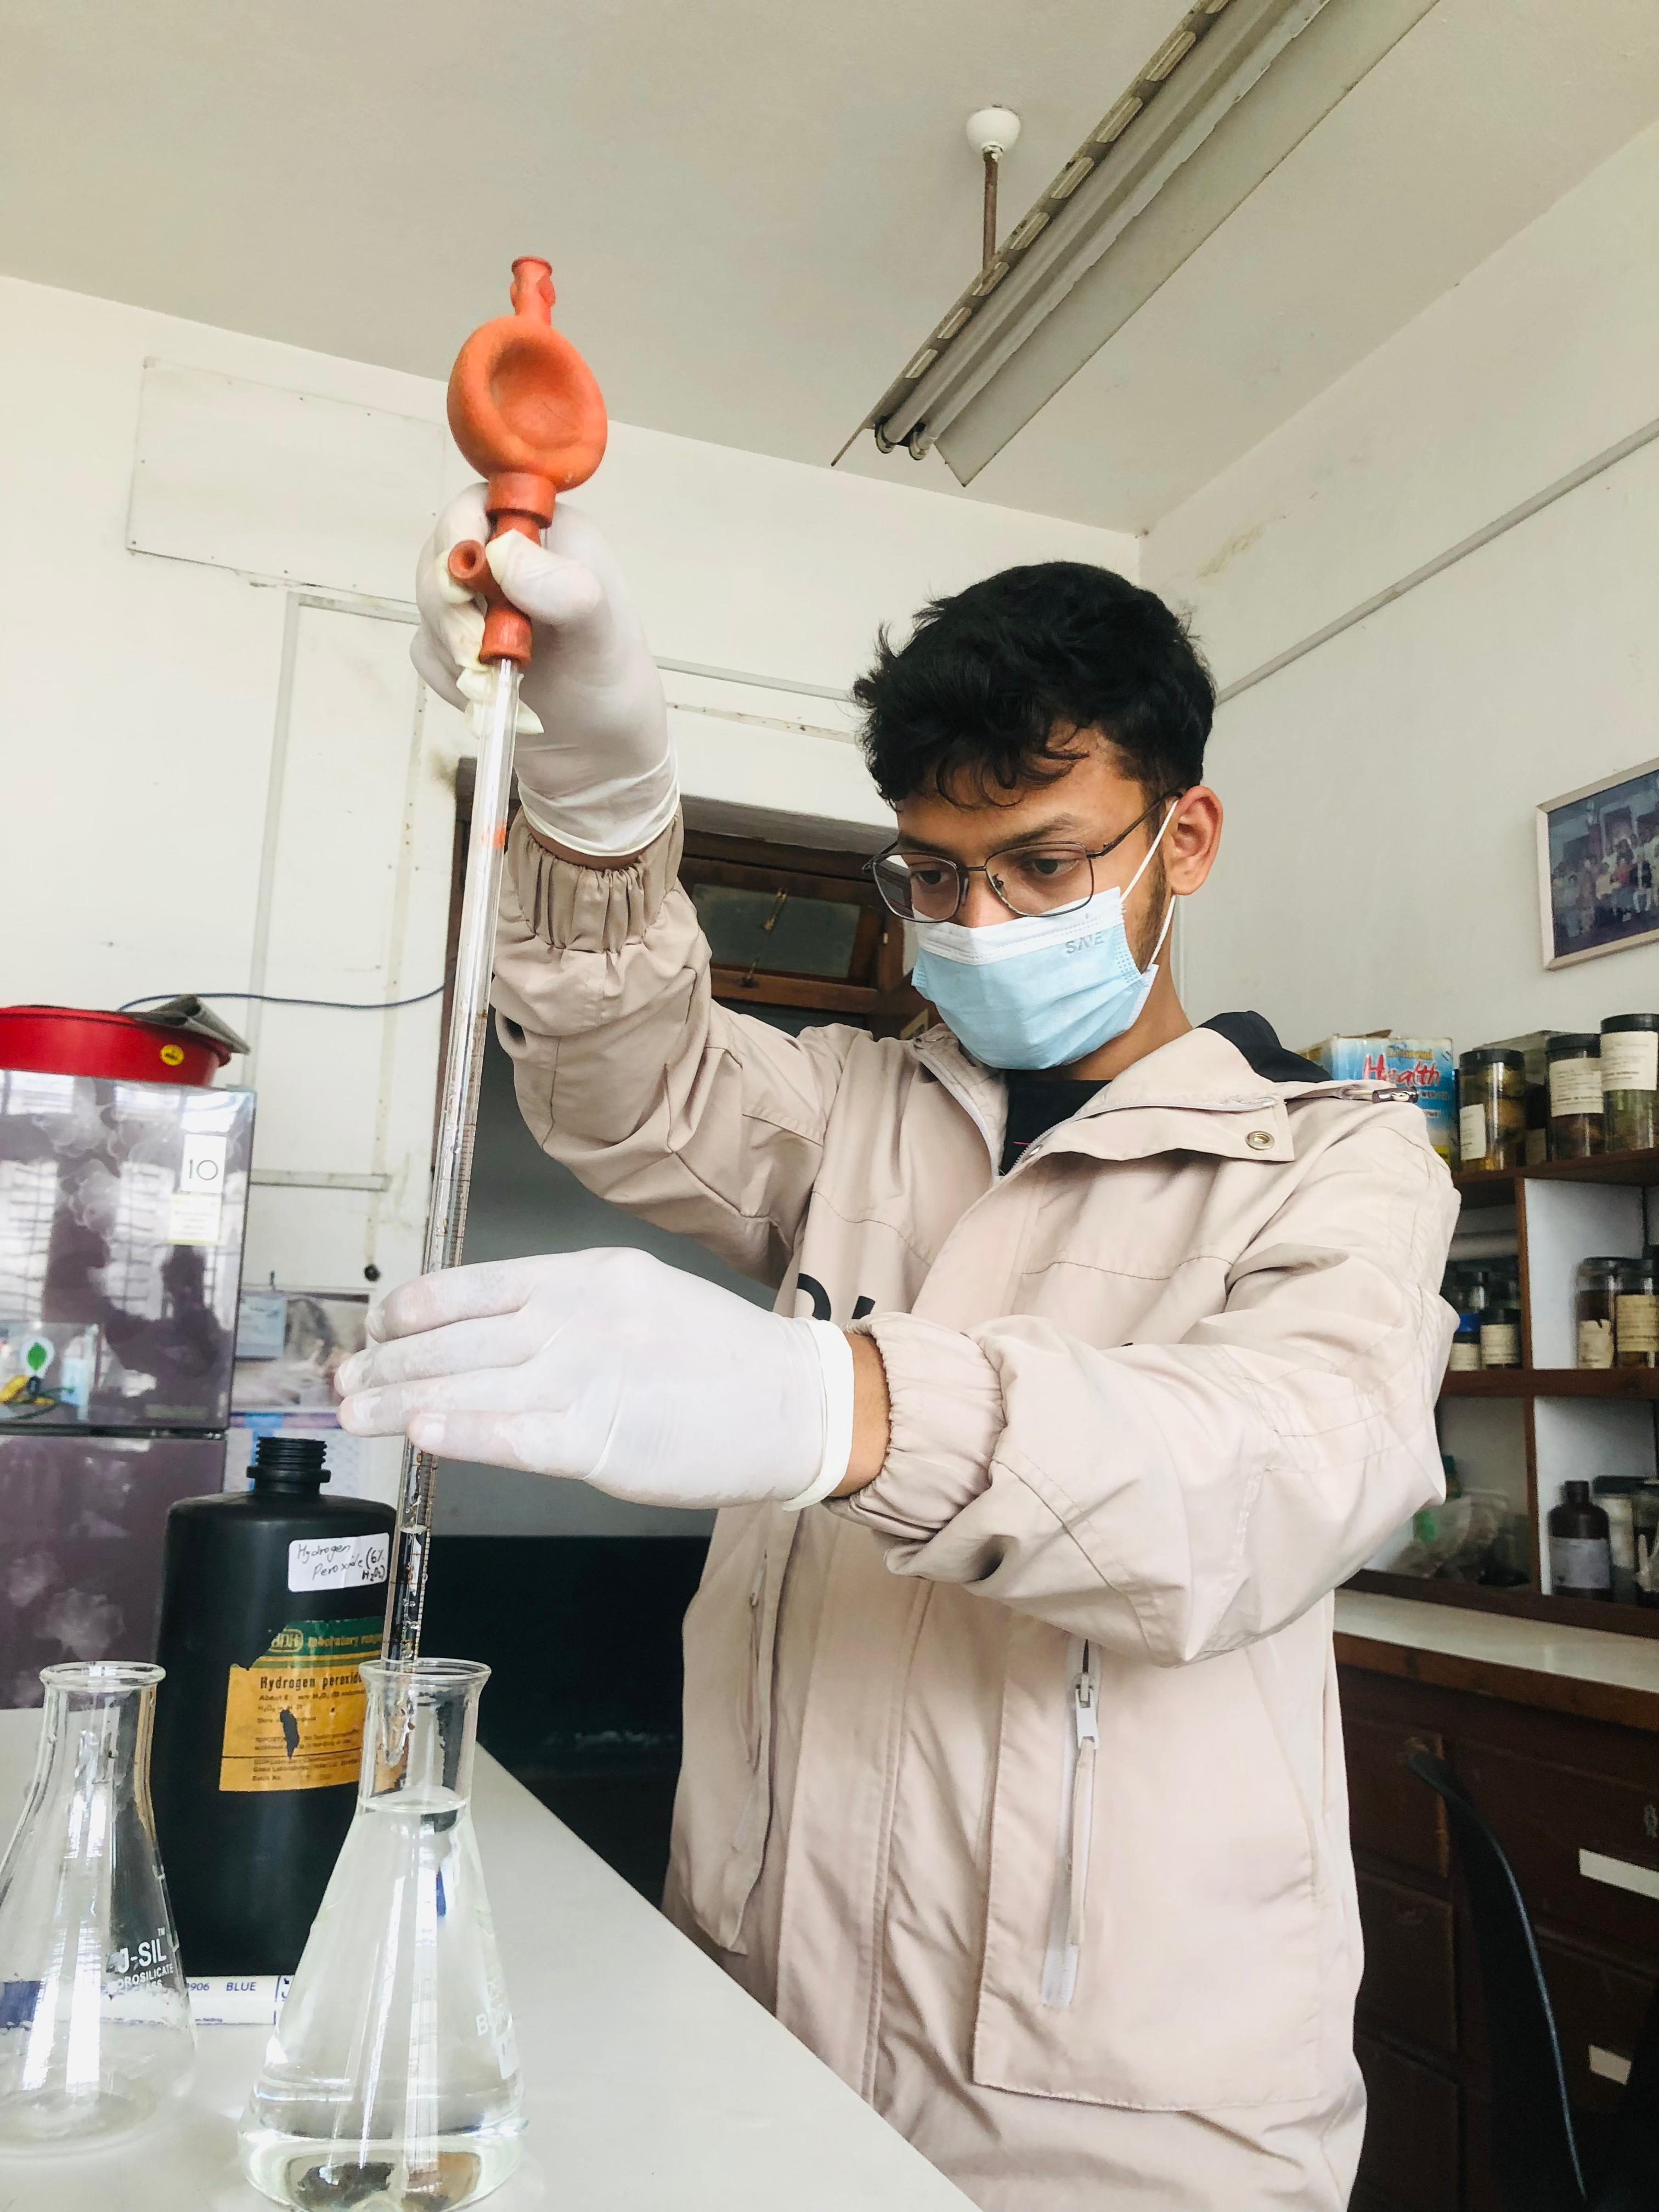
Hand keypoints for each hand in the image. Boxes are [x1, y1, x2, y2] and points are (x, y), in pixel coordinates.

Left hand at [334, 1250, 855, 1511]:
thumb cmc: (718, 1359)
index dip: (411, 1309)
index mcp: (587, 1274)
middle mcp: (579, 1316)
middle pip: (457, 1337)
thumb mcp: (639, 1301)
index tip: (376, 1330)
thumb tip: (486, 1337)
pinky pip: (514, 1436)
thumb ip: (566, 1312)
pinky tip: (418, 1434)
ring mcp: (588, 1376)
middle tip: (341, 1382)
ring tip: (352, 1413)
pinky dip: (461, 1433)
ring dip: (399, 1400)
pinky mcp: (602, 1438)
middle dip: (388, 1362)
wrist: (794, 1402)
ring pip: (470, 1385)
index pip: (473, 1282)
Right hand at [412, 489, 676, 858]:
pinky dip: (452, 677)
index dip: (462, 534)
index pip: (483, 502)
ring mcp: (476, 600)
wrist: (595, 753)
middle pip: (442, 552)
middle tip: (479, 651)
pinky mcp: (456, 643)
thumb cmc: (611, 687)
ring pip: (428, 602)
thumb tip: (502, 554)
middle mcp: (509, 557)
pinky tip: (490, 694)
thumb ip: (566, 590)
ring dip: (454, 647)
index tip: (467, 580)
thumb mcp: (603, 637)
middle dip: (453, 606)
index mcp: (549, 534)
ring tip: (497, 682)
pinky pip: (427, 650)